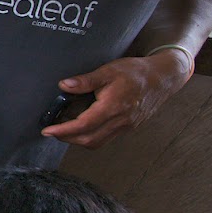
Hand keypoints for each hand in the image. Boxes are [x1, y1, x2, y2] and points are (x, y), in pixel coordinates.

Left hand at [42, 51, 189, 147]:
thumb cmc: (137, 72)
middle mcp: (121, 121)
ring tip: (64, 131)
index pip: (84, 125)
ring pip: (98, 142)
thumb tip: (64, 85)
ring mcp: (126, 126)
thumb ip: (85, 80)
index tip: (47, 131)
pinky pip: (107, 138)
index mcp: (113, 107)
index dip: (63, 130)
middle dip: (68, 139)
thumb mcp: (109, 70)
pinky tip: (83, 127)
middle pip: (89, 140)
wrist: (164, 78)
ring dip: (79, 140)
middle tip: (52, 132)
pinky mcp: (129, 127)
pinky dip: (91, 136)